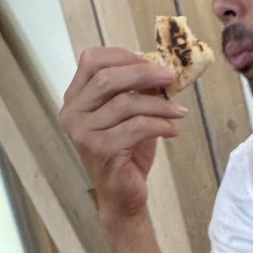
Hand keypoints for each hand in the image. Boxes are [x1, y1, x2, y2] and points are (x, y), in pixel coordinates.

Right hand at [58, 47, 186, 223]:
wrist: (122, 196)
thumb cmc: (126, 153)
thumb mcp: (130, 116)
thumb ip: (136, 91)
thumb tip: (161, 68)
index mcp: (75, 98)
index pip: (91, 61)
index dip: (123, 56)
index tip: (151, 61)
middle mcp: (73, 113)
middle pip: (108, 78)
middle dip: (143, 73)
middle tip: (171, 76)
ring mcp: (83, 132)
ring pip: (125, 103)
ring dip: (159, 104)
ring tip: (179, 111)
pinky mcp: (101, 150)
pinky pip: (136, 127)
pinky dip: (159, 125)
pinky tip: (173, 130)